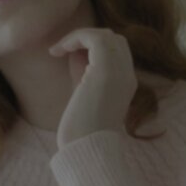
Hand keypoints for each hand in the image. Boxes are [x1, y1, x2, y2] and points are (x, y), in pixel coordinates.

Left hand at [49, 28, 136, 147]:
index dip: (92, 47)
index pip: (117, 51)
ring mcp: (120, 73)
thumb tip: (73, 49)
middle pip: (115, 40)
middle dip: (88, 39)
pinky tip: (57, 51)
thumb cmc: (80, 129)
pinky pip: (94, 38)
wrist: (84, 149)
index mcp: (126, 83)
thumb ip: (83, 71)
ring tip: (59, 49)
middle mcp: (128, 75)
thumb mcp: (83, 94)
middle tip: (64, 50)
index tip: (68, 55)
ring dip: (79, 37)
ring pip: (106, 35)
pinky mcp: (105, 72)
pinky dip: (74, 38)